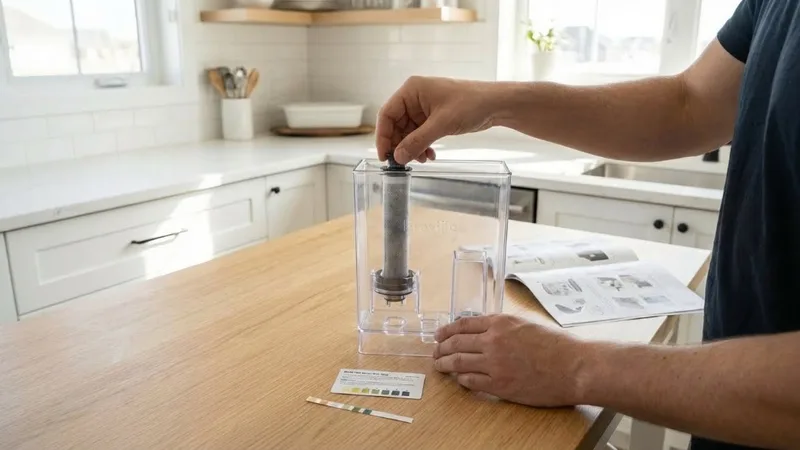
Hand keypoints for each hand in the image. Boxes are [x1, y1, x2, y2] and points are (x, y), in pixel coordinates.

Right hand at [376, 76, 496, 163]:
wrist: (495, 104)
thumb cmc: (470, 104)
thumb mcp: (441, 125)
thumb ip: (417, 141)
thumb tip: (398, 157)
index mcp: (411, 90)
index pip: (387, 114)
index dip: (383, 136)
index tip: (384, 156)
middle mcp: (414, 97)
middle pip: (396, 125)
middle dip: (400, 145)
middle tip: (404, 162)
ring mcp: (424, 107)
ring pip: (408, 132)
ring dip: (413, 148)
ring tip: (423, 159)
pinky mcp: (433, 117)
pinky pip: (420, 134)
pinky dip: (422, 145)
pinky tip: (431, 155)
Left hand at [433, 314, 588, 406]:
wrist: (575, 367)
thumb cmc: (558, 346)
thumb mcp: (527, 324)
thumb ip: (504, 326)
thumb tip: (487, 329)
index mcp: (500, 322)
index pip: (463, 324)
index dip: (447, 330)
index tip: (439, 335)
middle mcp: (493, 340)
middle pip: (455, 343)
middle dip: (441, 348)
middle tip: (436, 352)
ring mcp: (494, 364)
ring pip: (458, 362)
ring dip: (445, 364)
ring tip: (440, 366)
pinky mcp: (499, 385)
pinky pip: (470, 381)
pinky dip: (461, 379)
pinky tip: (460, 379)